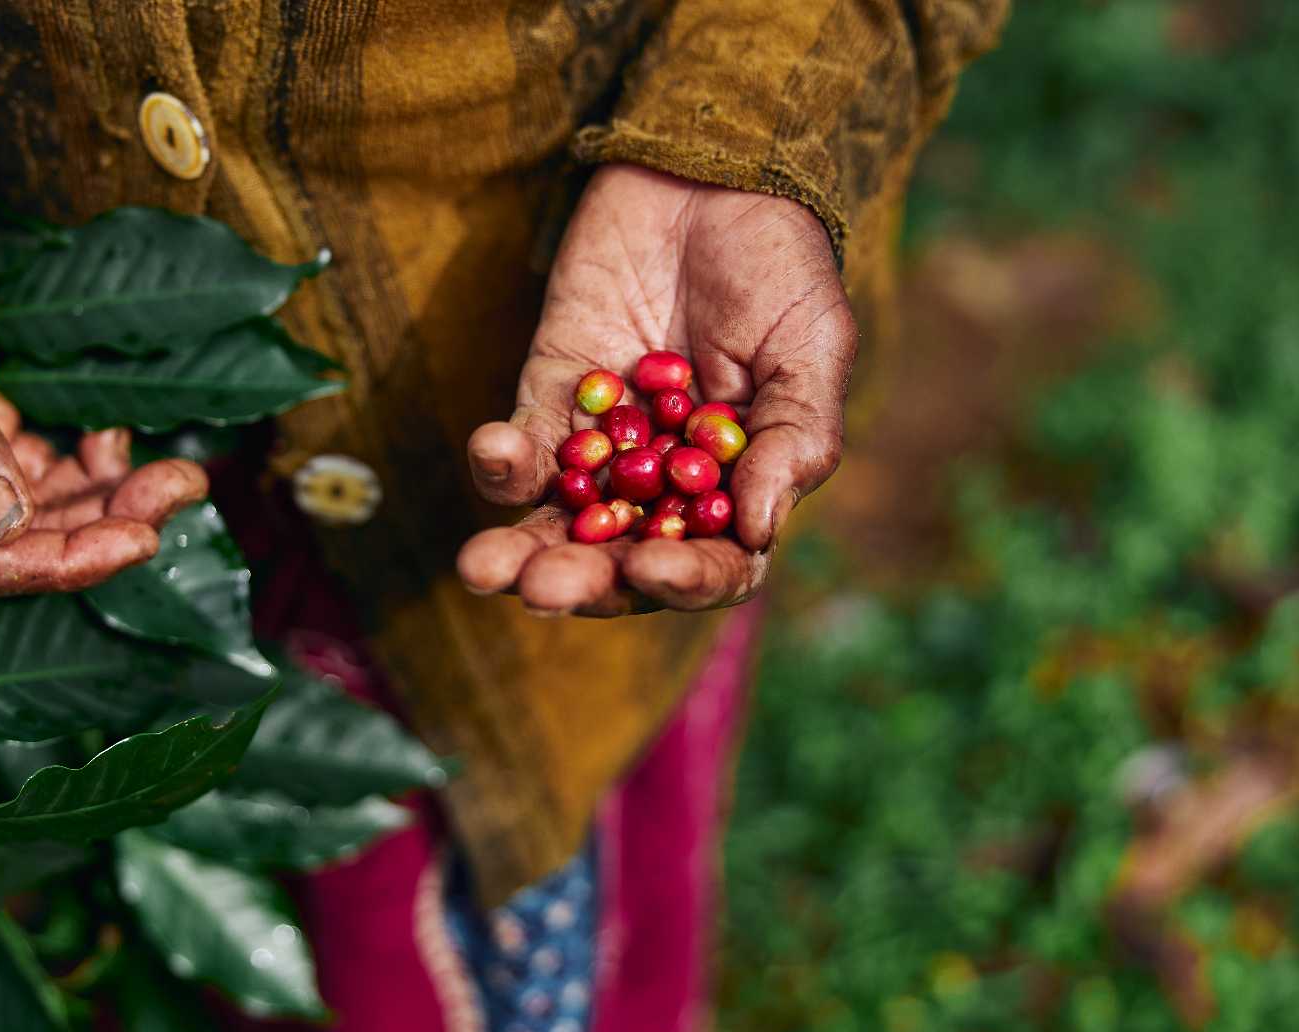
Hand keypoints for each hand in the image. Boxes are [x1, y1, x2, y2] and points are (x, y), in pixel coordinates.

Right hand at [0, 198, 205, 595]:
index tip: (142, 541)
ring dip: (106, 500)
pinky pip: (35, 470)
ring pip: (37, 509)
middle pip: (18, 542)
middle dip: (104, 528)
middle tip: (181, 488)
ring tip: (177, 474)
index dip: (61, 564)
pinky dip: (84, 466)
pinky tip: (114, 438)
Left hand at [458, 165, 854, 615]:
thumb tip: (758, 532)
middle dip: (579, 582)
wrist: (713, 174)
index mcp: (738, 491)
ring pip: (556, 523)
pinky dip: (502, 463)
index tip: (651, 568)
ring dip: (519, 551)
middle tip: (544, 590)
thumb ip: (793, 441)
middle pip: (618, 562)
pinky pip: (519, 451)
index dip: (683, 581)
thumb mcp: (812, 349)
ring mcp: (604, 449)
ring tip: (486, 568)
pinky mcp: (550, 397)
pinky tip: (497, 452)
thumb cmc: (781, 266)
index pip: (712, 566)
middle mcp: (666, 487)